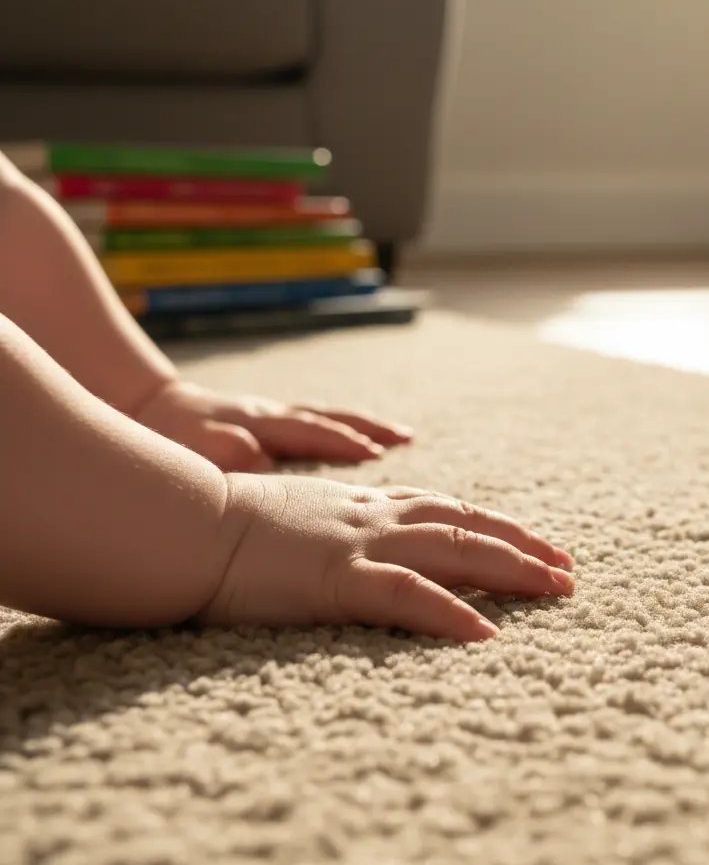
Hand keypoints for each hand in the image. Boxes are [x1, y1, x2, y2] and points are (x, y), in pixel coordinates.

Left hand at [134, 379, 411, 471]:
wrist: (147, 406)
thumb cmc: (166, 438)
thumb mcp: (183, 448)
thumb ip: (221, 452)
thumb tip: (261, 458)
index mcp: (253, 423)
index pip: (305, 432)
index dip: (339, 442)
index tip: (374, 454)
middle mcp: (268, 415)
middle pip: (326, 418)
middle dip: (368, 428)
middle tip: (406, 437)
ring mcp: (271, 414)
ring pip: (326, 416)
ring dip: (364, 424)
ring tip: (401, 434)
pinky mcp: (270, 418)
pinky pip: (317, 419)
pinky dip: (345, 425)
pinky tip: (364, 435)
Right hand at [199, 475, 574, 639]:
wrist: (186, 523)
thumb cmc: (229, 524)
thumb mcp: (298, 516)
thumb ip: (337, 523)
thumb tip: (359, 542)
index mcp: (364, 505)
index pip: (448, 510)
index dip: (495, 526)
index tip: (533, 542)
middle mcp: (374, 517)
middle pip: (467, 526)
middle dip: (523, 546)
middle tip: (568, 569)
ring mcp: (360, 544)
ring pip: (455, 551)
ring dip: (512, 569)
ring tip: (557, 590)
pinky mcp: (337, 578)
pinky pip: (408, 596)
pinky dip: (450, 613)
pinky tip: (487, 634)